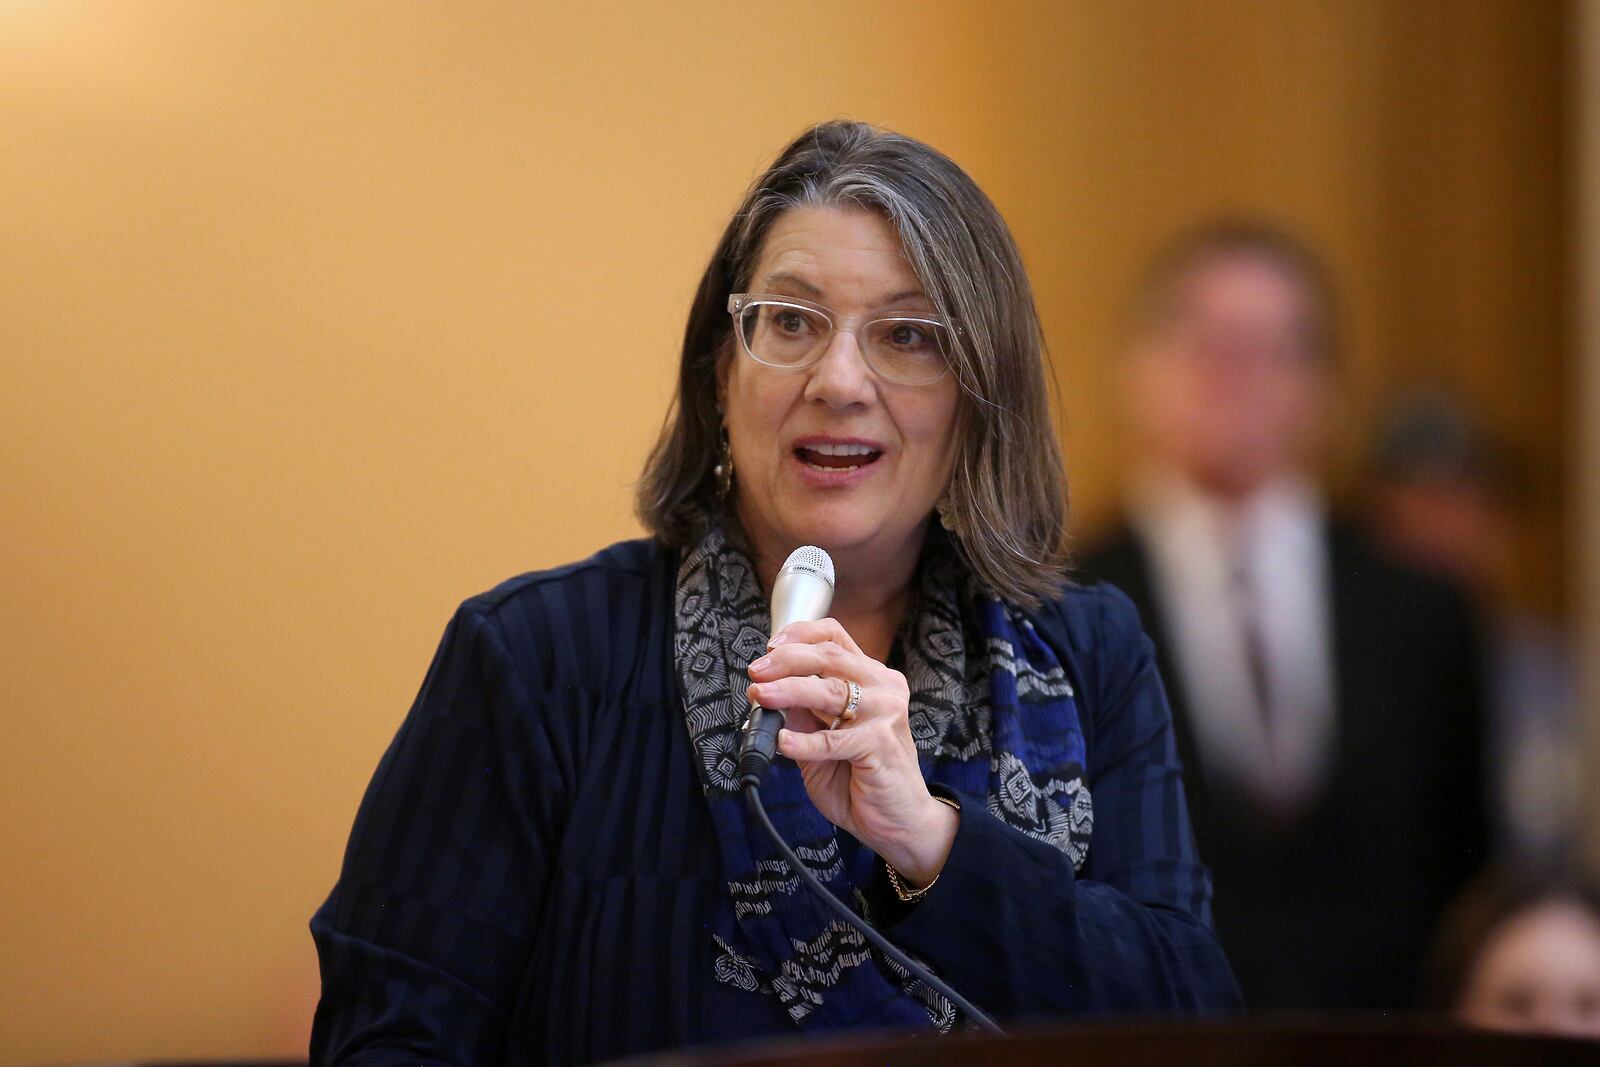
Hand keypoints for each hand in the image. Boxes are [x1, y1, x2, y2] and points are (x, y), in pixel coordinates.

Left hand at [745, 618, 957, 886]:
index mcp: (870, 678)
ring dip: (789, 691)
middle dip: (786, 661)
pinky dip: (804, 741)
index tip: (770, 647)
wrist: (899, 822)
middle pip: (830, 657)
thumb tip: (765, 693)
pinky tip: (783, 742)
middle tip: (756, 673)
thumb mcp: (821, 741)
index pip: (835, 636)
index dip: (800, 635)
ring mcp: (886, 714)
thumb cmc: (861, 777)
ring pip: (832, 690)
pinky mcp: (881, 745)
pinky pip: (833, 739)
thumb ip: (801, 716)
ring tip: (761, 697)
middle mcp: (883, 688)